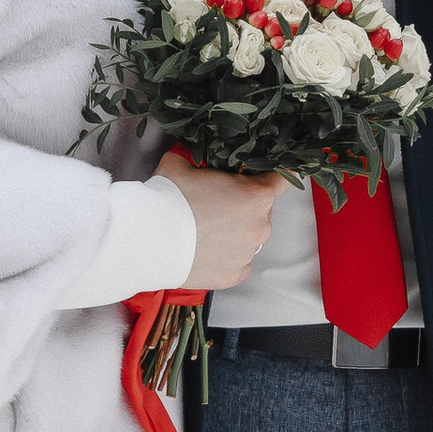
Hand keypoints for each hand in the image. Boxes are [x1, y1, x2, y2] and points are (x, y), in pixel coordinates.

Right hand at [161, 149, 279, 294]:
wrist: (150, 240)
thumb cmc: (168, 199)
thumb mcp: (180, 163)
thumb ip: (196, 159)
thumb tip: (190, 155)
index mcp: (256, 196)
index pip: (283, 180)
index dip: (273, 175)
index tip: (265, 176)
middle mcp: (260, 227)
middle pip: (262, 211)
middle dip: (244, 206)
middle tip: (215, 203)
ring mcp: (247, 254)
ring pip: (249, 238)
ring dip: (234, 233)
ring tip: (205, 230)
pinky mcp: (232, 276)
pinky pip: (239, 264)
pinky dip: (227, 258)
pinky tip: (207, 251)